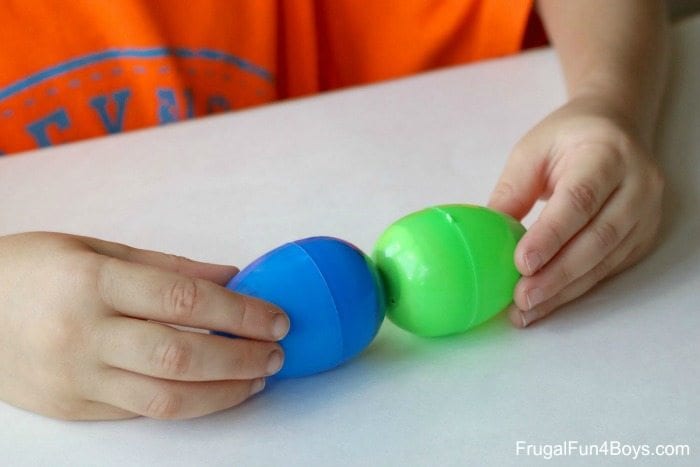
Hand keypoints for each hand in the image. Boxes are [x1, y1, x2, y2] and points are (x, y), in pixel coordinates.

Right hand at [0, 232, 288, 419]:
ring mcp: (76, 377)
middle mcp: (83, 333)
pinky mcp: (73, 408)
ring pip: (166, 398)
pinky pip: (141, 412)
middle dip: (241, 357)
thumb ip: (168, 265)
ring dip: (223, 391)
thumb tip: (232, 276)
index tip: (277, 318)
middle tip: (277, 352)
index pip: (184, 299)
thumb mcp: (96, 247)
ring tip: (258, 378)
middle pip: (181, 355)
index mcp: (92, 280)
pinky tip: (215, 391)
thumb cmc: (33, 269)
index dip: (240, 313)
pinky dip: (188, 403)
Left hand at [488, 96, 663, 326]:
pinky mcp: (643, 236)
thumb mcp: (531, 151)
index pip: (580, 199)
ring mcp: (646, 213)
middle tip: (521, 299)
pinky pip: (608, 269)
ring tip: (527, 310)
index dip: (551, 235)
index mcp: (607, 154)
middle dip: (557, 274)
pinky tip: (547, 303)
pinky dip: (575, 289)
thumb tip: (484, 238)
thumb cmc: (567, 138)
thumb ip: (512, 191)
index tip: (521, 264)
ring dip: (564, 290)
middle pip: (598, 238)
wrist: (614, 128)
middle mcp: (637, 185)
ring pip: (605, 261)